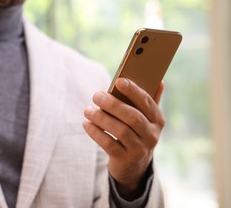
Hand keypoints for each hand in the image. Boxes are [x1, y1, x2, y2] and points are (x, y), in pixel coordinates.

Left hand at [82, 78, 164, 199]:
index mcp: (157, 120)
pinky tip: (86, 123)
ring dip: (101, 118)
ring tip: (87, 110)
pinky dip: (96, 132)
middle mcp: (152, 135)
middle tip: (96, 95)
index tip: (118, 81)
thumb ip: (149, 101)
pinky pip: (109, 144)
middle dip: (113, 104)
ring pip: (120, 130)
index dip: (133, 91)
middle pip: (133, 117)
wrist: (133, 165)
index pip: (147, 102)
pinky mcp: (125, 159)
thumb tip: (159, 81)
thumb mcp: (145, 119)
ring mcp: (140, 149)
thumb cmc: (135, 132)